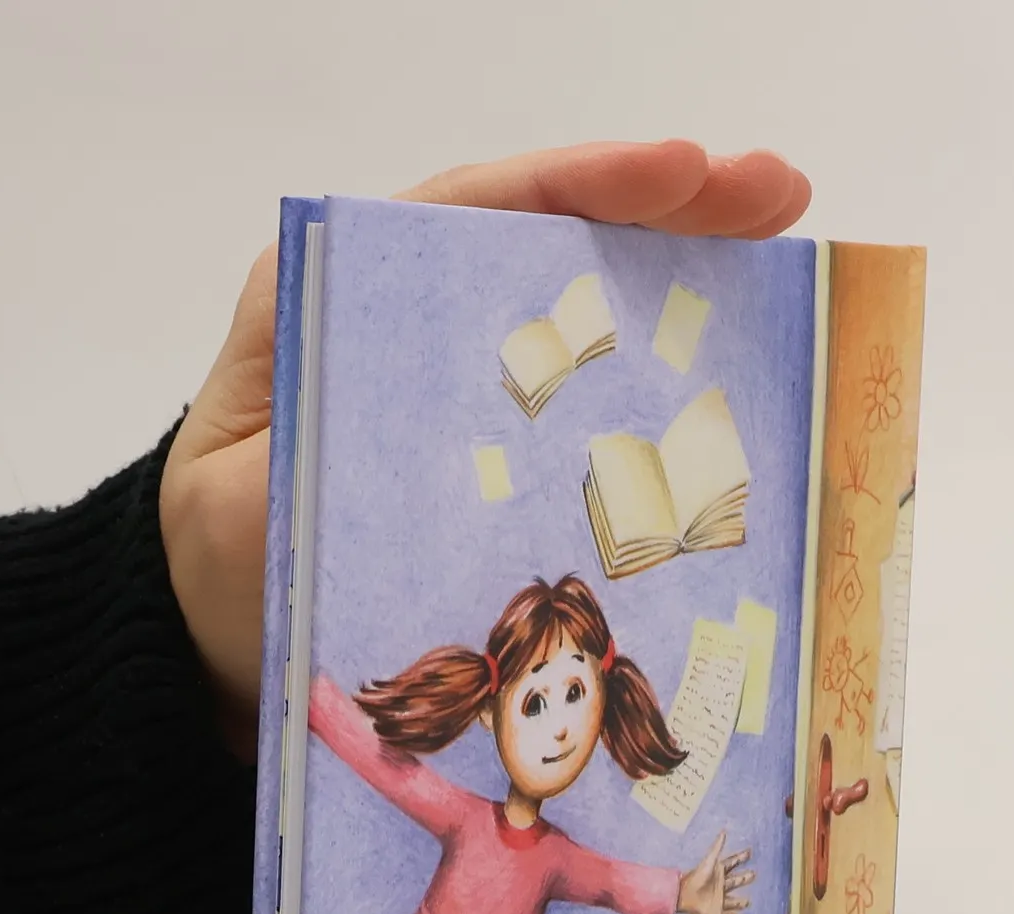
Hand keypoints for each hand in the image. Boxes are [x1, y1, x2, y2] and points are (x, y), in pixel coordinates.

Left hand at [160, 142, 811, 753]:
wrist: (224, 643)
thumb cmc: (225, 570)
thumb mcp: (242, 504)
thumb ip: (308, 452)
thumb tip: (416, 431)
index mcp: (338, 302)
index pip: (471, 214)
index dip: (584, 186)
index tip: (686, 171)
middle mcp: (409, 323)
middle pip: (547, 241)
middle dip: (668, 210)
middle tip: (779, 196)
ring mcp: (464, 388)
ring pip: (581, 312)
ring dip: (685, 284)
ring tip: (788, 259)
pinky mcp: (497, 452)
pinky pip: (588, 405)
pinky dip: (661, 388)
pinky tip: (737, 379)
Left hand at [677, 831, 752, 913]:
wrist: (683, 895)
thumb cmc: (696, 877)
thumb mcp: (709, 862)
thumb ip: (716, 847)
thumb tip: (724, 831)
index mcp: (718, 873)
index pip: (732, 864)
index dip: (740, 858)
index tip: (749, 852)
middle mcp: (720, 886)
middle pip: (735, 882)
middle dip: (743, 879)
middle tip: (754, 874)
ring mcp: (718, 899)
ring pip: (732, 901)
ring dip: (740, 902)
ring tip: (748, 902)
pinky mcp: (716, 912)